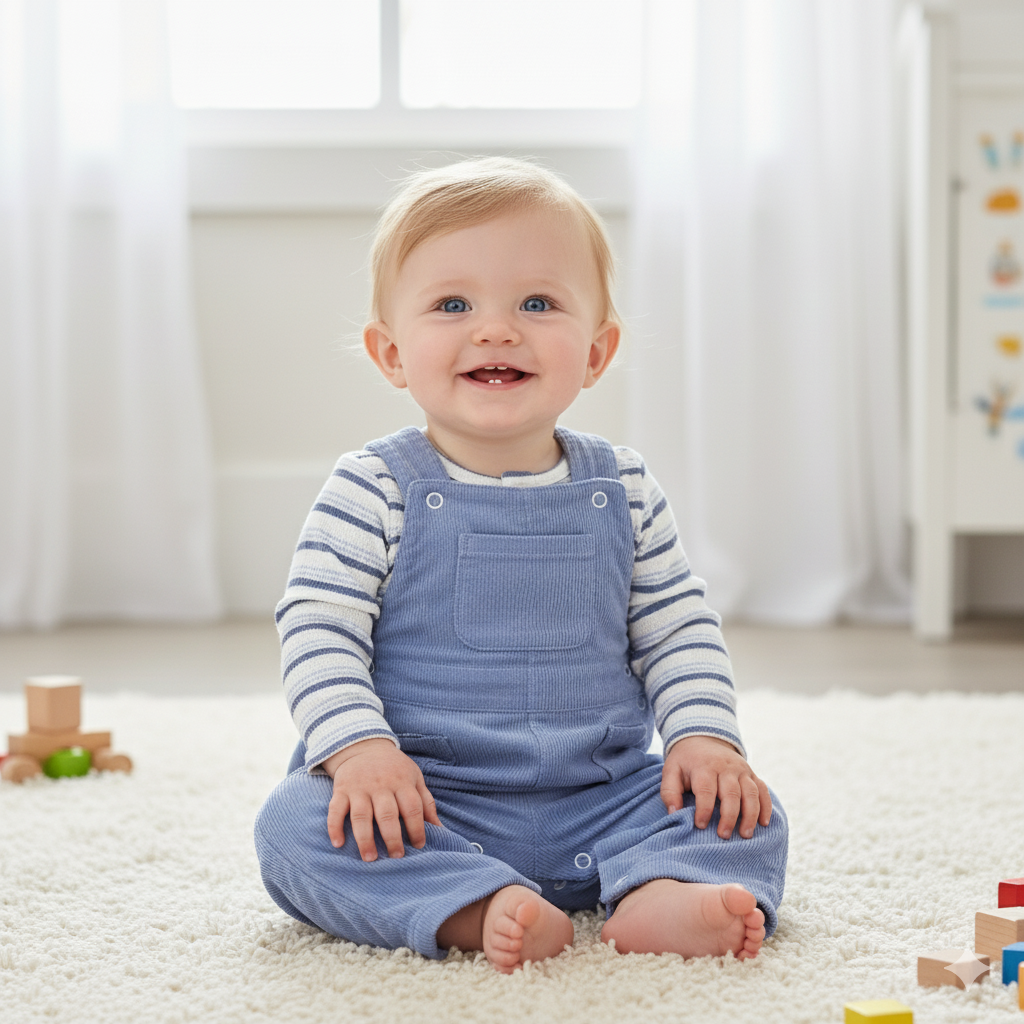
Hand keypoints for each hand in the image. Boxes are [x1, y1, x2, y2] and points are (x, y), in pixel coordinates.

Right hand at [322, 738, 442, 860]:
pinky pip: (335, 809)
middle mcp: (380, 785)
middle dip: (393, 838)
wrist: (364, 746)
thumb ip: (426, 803)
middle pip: (387, 814)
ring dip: (365, 839)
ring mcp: (359, 788)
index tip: (418, 846)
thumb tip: (440, 829)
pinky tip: (338, 844)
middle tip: (396, 857)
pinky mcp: (341, 790)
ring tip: (370, 858)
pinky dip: (334, 827)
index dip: (417, 828)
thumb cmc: (394, 768)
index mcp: (402, 782)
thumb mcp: (415, 778)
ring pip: (361, 815)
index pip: (412, 807)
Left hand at [660, 735, 771, 839]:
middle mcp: (725, 767)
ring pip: (750, 793)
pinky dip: (766, 806)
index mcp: (704, 766)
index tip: (700, 826)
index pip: (706, 790)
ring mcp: (741, 770)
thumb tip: (674, 813)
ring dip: (750, 815)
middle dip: (729, 816)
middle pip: (731, 793)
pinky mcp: (752, 774)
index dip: (704, 809)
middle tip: (723, 836)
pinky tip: (764, 823)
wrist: (703, 739)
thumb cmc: (685, 761)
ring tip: (745, 835)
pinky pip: (763, 790)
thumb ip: (670, 791)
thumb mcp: (671, 770)